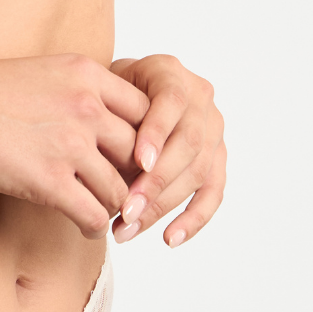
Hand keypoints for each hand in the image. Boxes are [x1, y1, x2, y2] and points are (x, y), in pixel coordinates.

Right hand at [0, 54, 150, 238]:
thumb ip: (78, 91)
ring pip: (121, 189)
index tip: (136, 159)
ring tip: (108, 216)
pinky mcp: (49, 181)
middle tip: (130, 195)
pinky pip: (93, 215)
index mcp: (87, 74)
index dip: (148, 141)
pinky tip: (87, 229)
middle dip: (138, 180)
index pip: (148, 111)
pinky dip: (95, 228)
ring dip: (116, 208)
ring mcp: (70, 144)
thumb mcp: (41, 72)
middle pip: (141, 153)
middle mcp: (86, 106)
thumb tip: (104, 121)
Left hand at [109, 54, 225, 247]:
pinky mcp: (218, 157)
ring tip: (129, 228)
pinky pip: (213, 192)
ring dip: (165, 205)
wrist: (124, 91)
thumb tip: (94, 162)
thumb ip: (107, 114)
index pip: (172, 101)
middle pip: (189, 143)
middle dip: (157, 181)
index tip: (138, 163)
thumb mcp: (102, 91)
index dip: (157, 133)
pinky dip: (193, 218)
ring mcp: (213, 128)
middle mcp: (200, 97)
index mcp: (171, 72)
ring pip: (200, 171)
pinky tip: (170, 238)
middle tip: (126, 210)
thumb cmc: (106, 94)